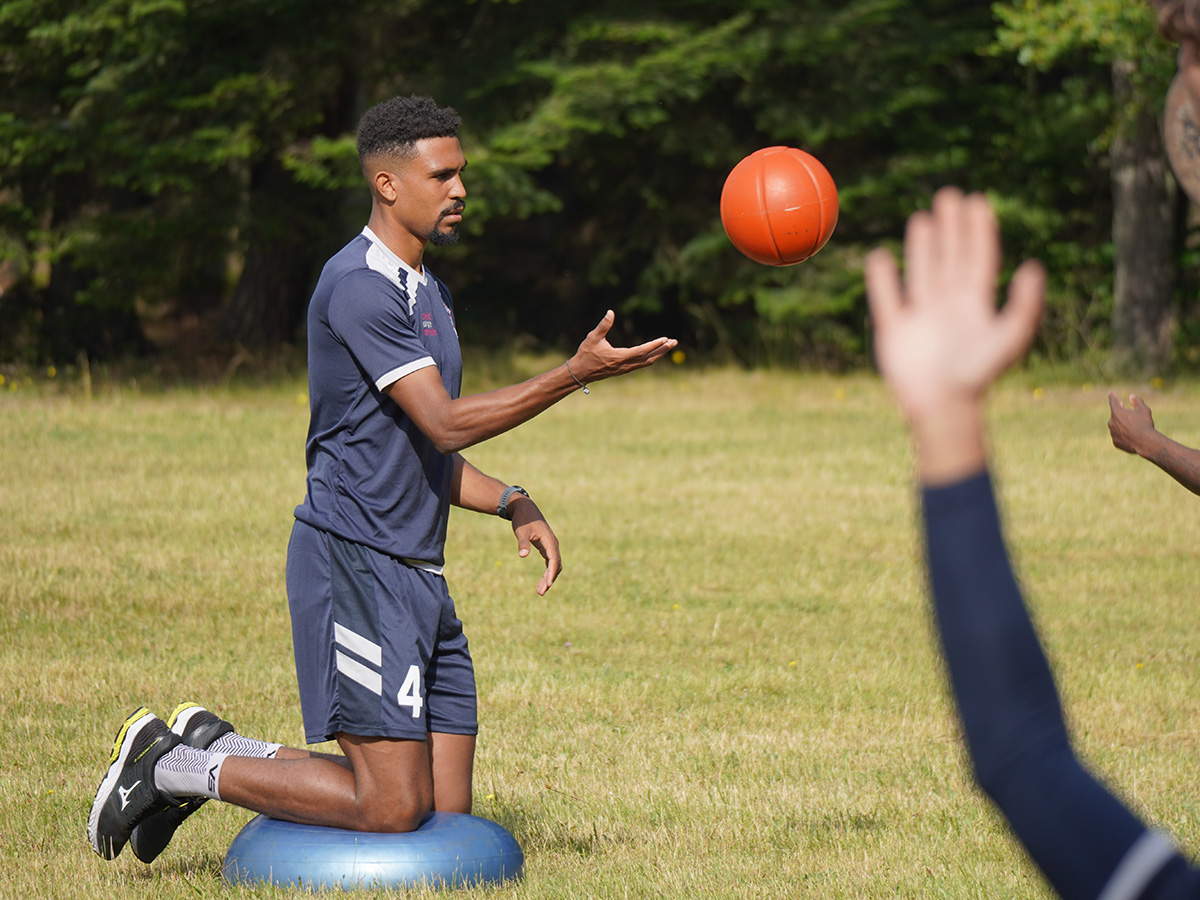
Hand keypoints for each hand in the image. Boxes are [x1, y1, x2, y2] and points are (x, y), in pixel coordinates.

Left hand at [509, 498, 561, 595]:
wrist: (524, 509)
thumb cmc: (523, 520)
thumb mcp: (521, 531)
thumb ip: (523, 543)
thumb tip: (522, 555)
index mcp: (549, 540)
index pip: (554, 560)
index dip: (551, 573)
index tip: (548, 584)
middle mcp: (553, 544)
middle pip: (555, 565)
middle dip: (549, 579)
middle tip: (541, 592)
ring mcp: (550, 546)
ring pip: (553, 565)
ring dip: (548, 578)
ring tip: (540, 591)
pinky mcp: (546, 547)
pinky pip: (550, 562)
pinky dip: (547, 572)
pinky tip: (543, 581)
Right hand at [568, 310, 676, 383]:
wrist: (580, 372)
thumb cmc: (586, 354)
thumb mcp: (593, 337)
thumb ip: (603, 325)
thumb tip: (610, 312)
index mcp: (620, 357)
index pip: (642, 351)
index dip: (654, 345)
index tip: (665, 339)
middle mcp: (625, 365)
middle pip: (649, 358)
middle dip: (662, 350)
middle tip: (674, 342)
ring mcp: (625, 369)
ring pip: (647, 362)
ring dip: (658, 354)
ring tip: (668, 346)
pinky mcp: (624, 370)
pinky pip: (642, 364)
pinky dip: (651, 357)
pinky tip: (655, 353)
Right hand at [864, 188, 1044, 481]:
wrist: (942, 408)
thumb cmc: (978, 376)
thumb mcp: (1010, 339)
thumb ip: (1024, 304)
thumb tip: (1034, 265)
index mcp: (976, 303)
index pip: (979, 257)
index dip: (979, 229)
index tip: (978, 200)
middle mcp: (949, 304)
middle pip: (950, 257)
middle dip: (951, 227)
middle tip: (949, 195)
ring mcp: (921, 315)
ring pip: (921, 270)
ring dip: (922, 244)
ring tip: (923, 217)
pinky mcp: (894, 329)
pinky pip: (886, 297)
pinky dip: (882, 277)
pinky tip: (879, 256)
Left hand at [1107, 392, 1155, 455]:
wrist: (1145, 443)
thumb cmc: (1145, 424)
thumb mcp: (1144, 410)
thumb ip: (1137, 401)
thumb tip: (1131, 397)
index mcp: (1117, 412)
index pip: (1113, 402)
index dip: (1112, 396)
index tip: (1111, 393)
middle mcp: (1111, 422)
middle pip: (1115, 416)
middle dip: (1120, 413)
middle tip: (1125, 411)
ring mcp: (1112, 433)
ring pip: (1117, 427)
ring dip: (1123, 426)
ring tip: (1135, 428)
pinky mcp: (1115, 442)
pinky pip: (1119, 436)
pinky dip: (1124, 435)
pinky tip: (1132, 437)